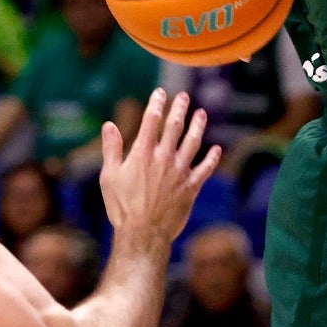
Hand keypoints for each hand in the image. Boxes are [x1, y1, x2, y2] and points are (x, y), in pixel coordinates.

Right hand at [100, 89, 221, 244]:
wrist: (143, 233)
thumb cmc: (122, 207)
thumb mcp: (109, 177)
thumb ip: (111, 149)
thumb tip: (109, 124)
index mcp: (143, 154)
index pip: (151, 120)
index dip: (156, 104)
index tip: (160, 93)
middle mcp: (164, 158)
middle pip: (175, 126)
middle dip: (179, 109)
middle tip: (183, 96)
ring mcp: (180, 172)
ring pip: (193, 143)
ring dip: (198, 126)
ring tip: (201, 113)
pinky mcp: (191, 187)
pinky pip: (205, 169)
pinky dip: (212, 158)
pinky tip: (217, 149)